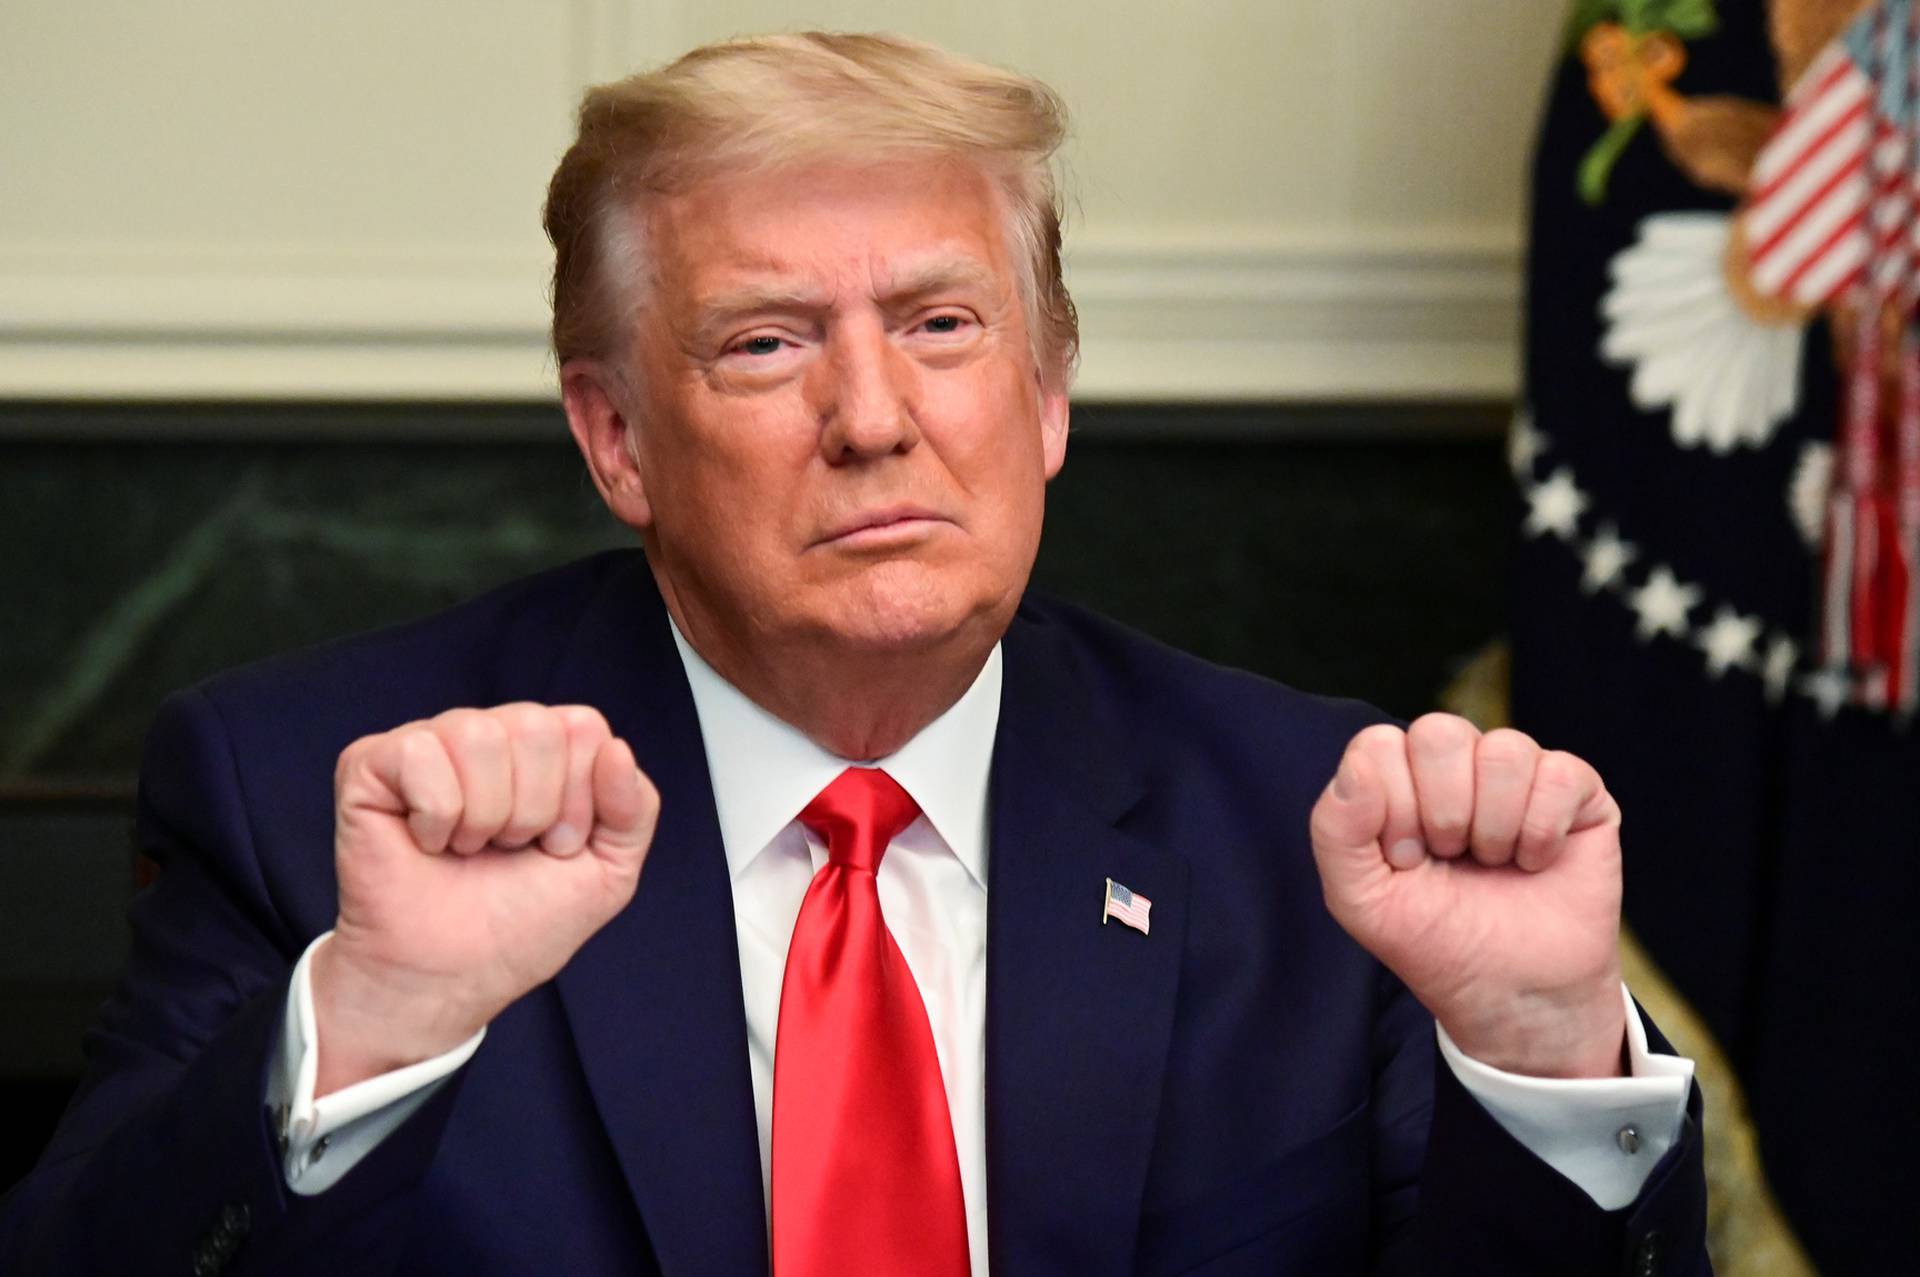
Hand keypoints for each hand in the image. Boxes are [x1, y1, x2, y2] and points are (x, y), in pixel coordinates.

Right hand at [313, 703, 658, 1095]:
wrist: (450, 977)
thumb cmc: (518, 925)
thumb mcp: (608, 873)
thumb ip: (635, 810)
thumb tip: (616, 748)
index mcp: (545, 749)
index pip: (582, 726)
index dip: (579, 799)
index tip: (555, 847)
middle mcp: (488, 735)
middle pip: (536, 725)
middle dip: (535, 809)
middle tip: (508, 849)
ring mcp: (428, 743)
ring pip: (479, 734)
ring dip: (485, 815)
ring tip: (469, 848)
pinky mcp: (371, 763)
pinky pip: (420, 753)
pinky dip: (435, 815)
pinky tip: (427, 842)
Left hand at [1308, 714, 1626, 1078]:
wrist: (1511, 994)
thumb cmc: (1434, 939)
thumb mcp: (1361, 898)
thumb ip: (1336, 830)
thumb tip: (1358, 767)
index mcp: (1399, 777)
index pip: (1380, 744)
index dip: (1391, 807)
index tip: (1405, 859)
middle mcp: (1457, 763)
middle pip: (1440, 732)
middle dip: (1442, 811)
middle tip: (1450, 857)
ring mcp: (1518, 772)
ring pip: (1504, 750)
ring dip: (1494, 826)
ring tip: (1493, 862)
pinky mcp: (1576, 791)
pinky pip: (1560, 773)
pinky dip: (1541, 832)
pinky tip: (1535, 862)